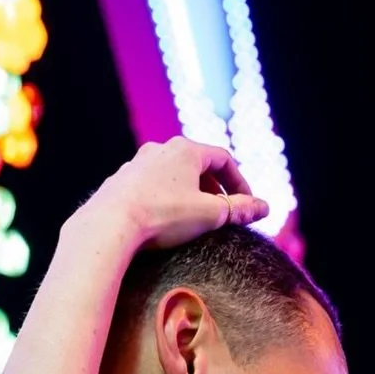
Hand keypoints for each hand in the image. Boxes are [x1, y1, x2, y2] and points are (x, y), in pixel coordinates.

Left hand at [72, 138, 267, 251]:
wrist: (109, 223)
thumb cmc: (162, 216)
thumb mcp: (209, 215)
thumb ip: (239, 210)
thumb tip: (264, 207)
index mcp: (186, 150)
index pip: (223, 159)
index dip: (239, 182)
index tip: (245, 203)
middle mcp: (160, 149)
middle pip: (196, 163)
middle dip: (213, 186)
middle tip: (221, 208)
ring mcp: (137, 164)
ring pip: (171, 174)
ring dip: (187, 191)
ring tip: (192, 214)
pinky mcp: (120, 181)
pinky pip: (149, 186)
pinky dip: (163, 198)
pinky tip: (162, 219)